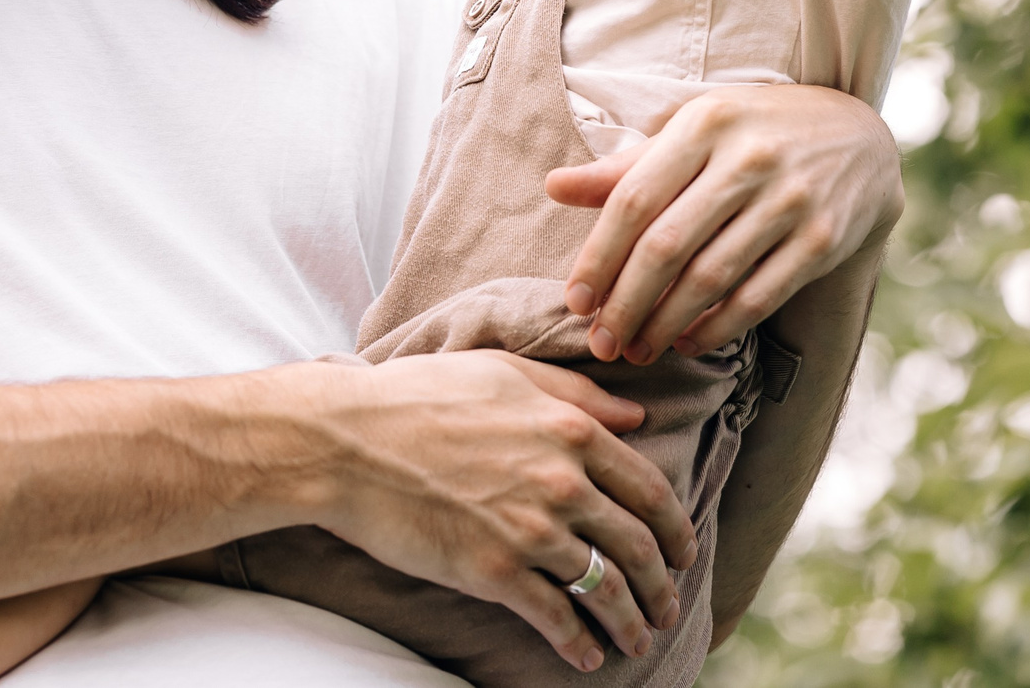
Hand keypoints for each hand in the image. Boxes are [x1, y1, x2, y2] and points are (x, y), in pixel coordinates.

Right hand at [302, 351, 695, 671]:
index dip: (673, 528)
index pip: (647, 489)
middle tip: (668, 605)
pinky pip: (554, 617)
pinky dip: (577, 644)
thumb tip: (635, 413)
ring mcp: (530, 530)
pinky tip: (586, 657)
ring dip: (629, 621)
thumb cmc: (419, 396)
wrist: (348, 442)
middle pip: (636, 546)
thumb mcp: (504, 372)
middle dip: (662, 584)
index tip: (681, 551)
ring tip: (638, 640)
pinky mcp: (494, 572)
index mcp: (570, 429)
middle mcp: (562, 481)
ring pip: (604, 588)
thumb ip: (575, 392)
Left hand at [547, 86, 903, 363]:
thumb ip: (626, 166)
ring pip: (711, 279)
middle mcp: (749, 158)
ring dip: (665, 325)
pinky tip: (688, 342)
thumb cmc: (753, 134)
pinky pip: (759, 297)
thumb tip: (553, 187)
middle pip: (668, 246)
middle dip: (626, 305)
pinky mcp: (824, 238)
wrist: (860, 138)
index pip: (634, 199)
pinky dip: (717, 329)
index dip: (598, 257)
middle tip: (602, 342)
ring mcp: (791, 199)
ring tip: (638, 350)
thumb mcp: (692, 131)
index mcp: (705, 124)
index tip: (576, 301)